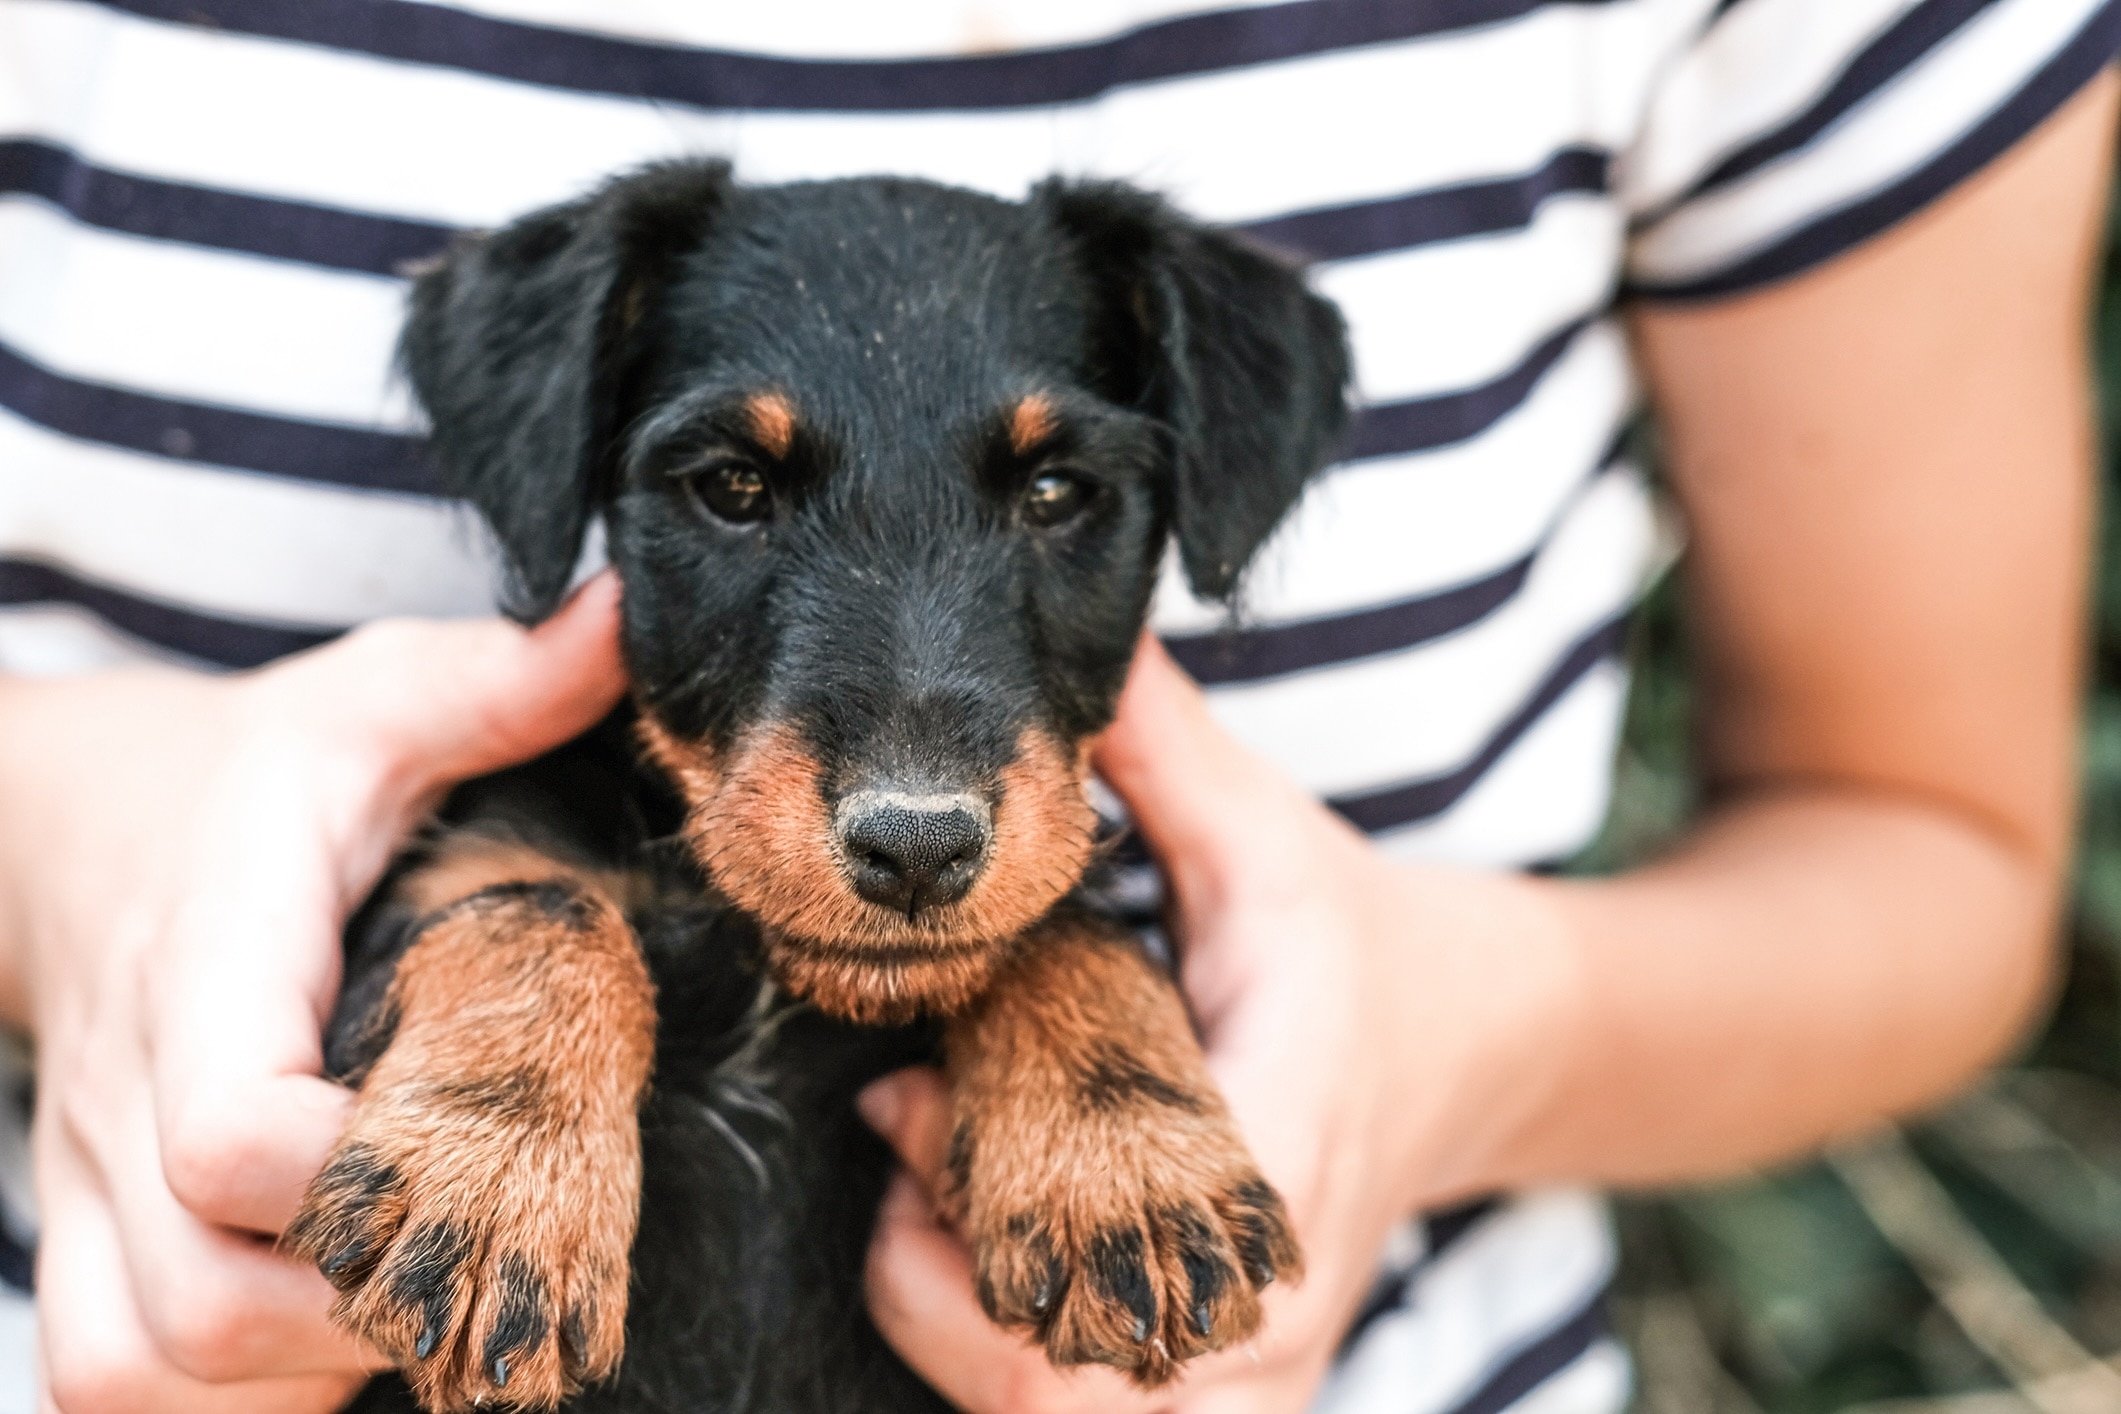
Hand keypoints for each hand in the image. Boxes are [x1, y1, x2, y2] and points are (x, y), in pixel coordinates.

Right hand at [0, 575, 625, 1413]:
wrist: (70, 828)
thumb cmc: (250, 774)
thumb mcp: (370, 701)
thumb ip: (496, 678)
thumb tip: (636, 616)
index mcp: (211, 964)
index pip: (229, 1134)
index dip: (352, 1182)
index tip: (470, 1154)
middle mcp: (125, 1096)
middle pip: (201, 1305)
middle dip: (363, 1320)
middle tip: (490, 1262)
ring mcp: (89, 1180)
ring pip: (140, 1373)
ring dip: (292, 1382)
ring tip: (411, 1314)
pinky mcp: (83, 1229)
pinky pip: (110, 1385)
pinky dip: (222, 1402)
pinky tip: (322, 1349)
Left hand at [858, 637, 1573, 1412]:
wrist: (1471, 1043)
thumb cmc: (1353, 940)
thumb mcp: (1264, 832)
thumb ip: (1157, 748)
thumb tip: (1066, 633)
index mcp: (1271, 1140)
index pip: (1098, 1248)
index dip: (970, 1195)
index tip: (921, 1103)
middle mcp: (1268, 1292)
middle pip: (1044, 1385)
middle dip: (937, 1274)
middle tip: (914, 1141)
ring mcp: (1262, 1364)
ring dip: (959, 1321)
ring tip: (941, 1192)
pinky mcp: (1241, 1395)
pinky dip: (1009, 1366)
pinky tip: (994, 1249)